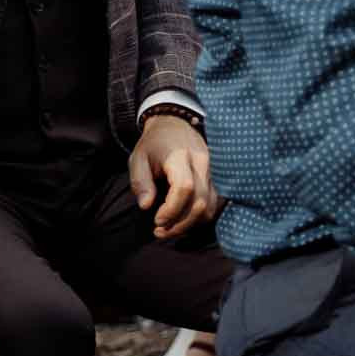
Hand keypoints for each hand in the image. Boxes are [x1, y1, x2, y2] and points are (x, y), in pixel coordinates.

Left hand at [130, 115, 219, 239]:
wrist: (175, 124)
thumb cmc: (154, 143)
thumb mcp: (138, 157)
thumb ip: (140, 181)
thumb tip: (146, 206)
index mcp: (180, 156)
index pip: (185, 188)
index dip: (172, 209)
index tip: (157, 221)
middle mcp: (202, 164)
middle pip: (200, 201)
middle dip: (180, 223)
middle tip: (160, 231)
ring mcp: (213, 172)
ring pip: (210, 206)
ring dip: (191, 224)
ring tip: (169, 229)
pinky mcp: (216, 179)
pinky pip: (214, 204)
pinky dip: (199, 217)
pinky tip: (183, 220)